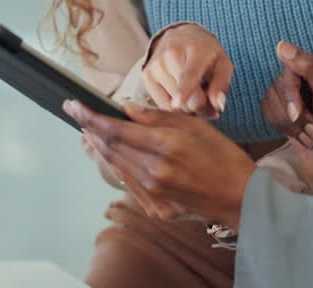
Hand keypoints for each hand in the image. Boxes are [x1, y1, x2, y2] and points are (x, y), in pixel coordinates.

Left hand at [65, 100, 255, 227]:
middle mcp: (154, 172)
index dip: (90, 116)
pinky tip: (114, 154)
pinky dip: (117, 165)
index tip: (73, 105)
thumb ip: (157, 116)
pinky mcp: (155, 207)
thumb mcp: (195, 125)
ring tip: (91, 130)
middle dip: (91, 128)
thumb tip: (126, 108)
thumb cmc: (223, 157)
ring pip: (116, 165)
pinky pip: (128, 183)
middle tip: (77, 114)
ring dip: (100, 147)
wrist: (240, 197)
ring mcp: (153, 193)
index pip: (115, 129)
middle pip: (111, 147)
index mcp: (165, 146)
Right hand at [143, 24, 232, 118]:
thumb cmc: (206, 53)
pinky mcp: (146, 75)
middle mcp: (171, 55)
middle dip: (198, 107)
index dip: (184, 90)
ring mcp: (156, 65)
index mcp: (196, 50)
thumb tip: (217, 105)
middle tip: (208, 102)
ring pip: (172, 105)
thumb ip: (221, 84)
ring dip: (186, 107)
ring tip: (194, 93)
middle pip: (183, 97)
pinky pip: (162, 105)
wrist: (181, 36)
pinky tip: (181, 94)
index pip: (189, 74)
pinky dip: (173, 106)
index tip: (178, 103)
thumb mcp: (223, 64)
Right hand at [263, 42, 312, 213]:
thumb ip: (309, 70)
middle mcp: (308, 75)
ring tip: (311, 134)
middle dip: (295, 113)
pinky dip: (282, 127)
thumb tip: (282, 46)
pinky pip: (266, 109)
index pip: (291, 67)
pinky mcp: (284, 109)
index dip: (292, 92)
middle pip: (279, 84)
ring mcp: (295, 92)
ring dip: (291, 124)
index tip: (300, 114)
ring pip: (270, 98)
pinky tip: (300, 136)